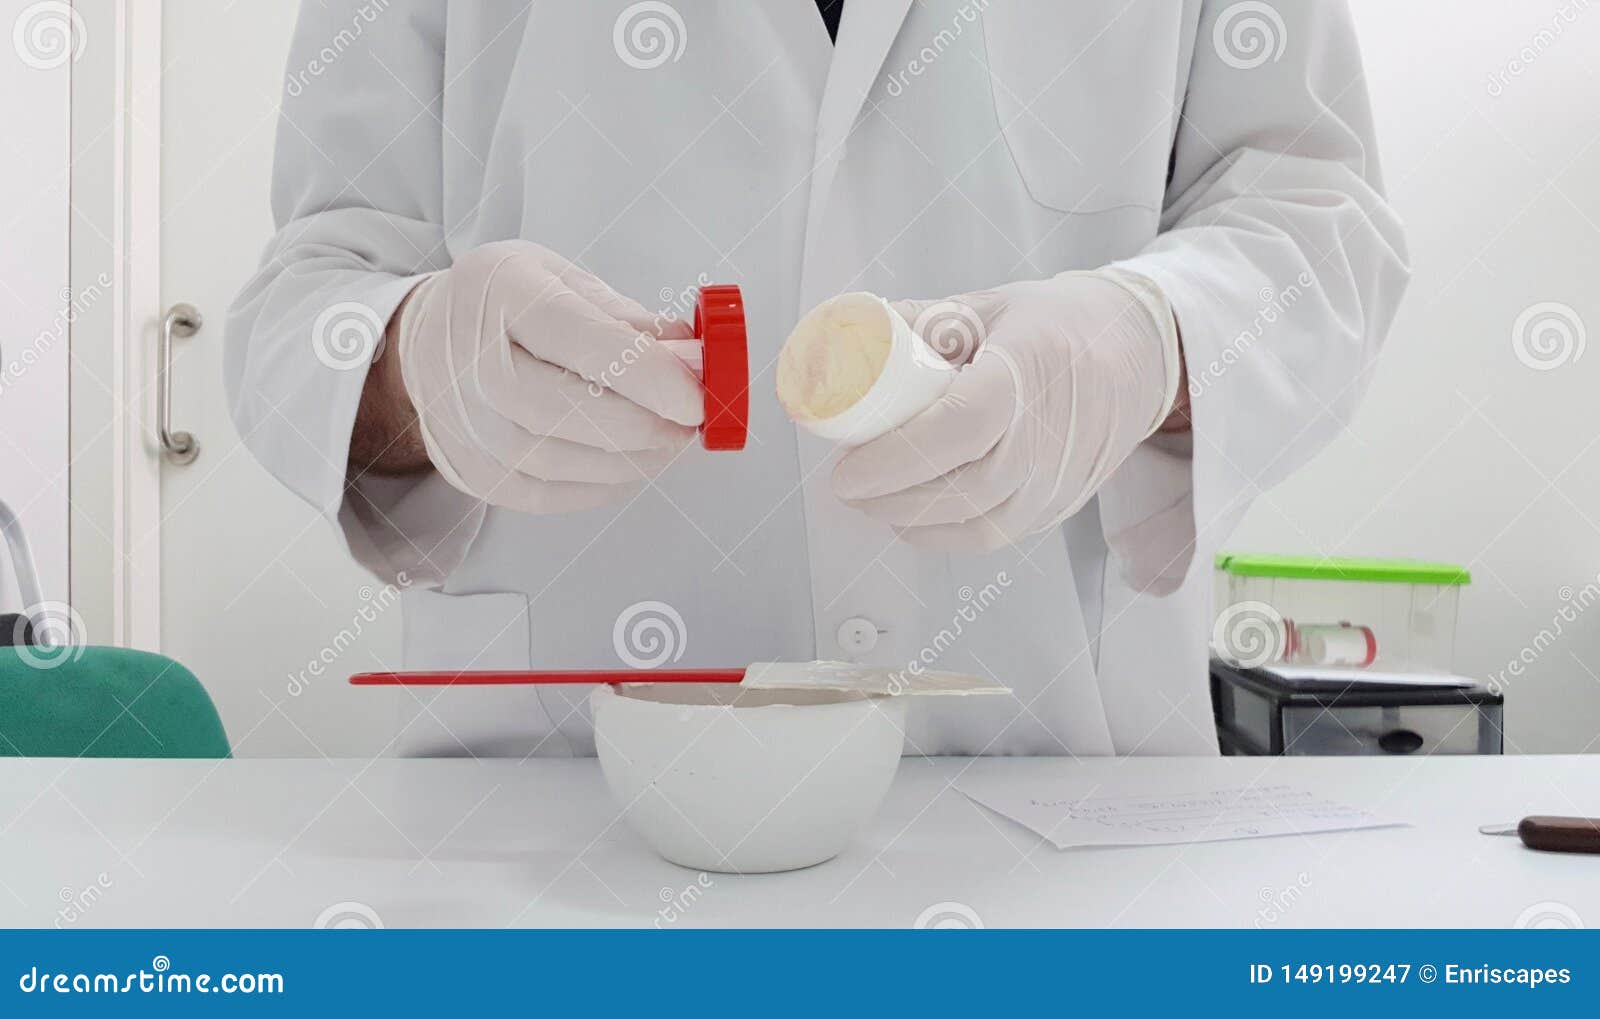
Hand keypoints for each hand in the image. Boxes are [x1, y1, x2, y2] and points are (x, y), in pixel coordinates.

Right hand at [393, 240, 701, 512]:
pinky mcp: (475, 472)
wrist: (423, 343)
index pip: (578, 338)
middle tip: (692, 422)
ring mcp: (467, 424)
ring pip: (562, 462)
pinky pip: (550, 494)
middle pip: (565, 410)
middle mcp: (472, 362)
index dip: (645, 373)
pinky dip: (604, 483)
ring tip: (670, 440)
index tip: (695, 396)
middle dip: (645, 424)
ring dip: (634, 458)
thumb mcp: (562, 279)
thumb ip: (627, 319)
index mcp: (502, 293)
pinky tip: (632, 461)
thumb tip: (692, 358)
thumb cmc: (506, 306)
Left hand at [831, 270, 1180, 551]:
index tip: (848, 466)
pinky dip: (944, 535)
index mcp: (1026, 373)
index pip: (959, 428)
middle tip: (847, 483)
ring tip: (872, 500)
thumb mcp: (984, 307)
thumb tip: (846, 341)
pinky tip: (910, 517)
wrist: (1135, 355)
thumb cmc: (1055, 326)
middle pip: (961, 490)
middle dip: (890, 498)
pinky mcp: (1058, 507)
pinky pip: (994, 537)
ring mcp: (1058, 480)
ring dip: (911, 521)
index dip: (896, 456)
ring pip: (976, 526)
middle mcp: (1048, 436)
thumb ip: (916, 323)